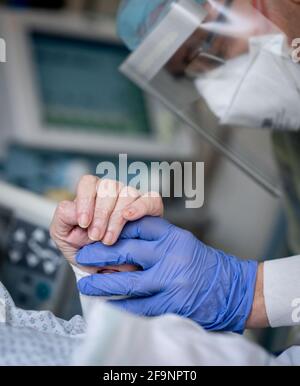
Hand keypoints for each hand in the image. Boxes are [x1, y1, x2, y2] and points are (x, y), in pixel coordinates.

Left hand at [50, 175, 162, 265]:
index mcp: (92, 194)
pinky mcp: (150, 208)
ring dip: (116, 218)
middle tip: (96, 237)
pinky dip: (141, 206)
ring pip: (127, 194)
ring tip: (109, 240)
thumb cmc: (85, 250)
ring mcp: (132, 198)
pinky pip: (151, 199)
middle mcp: (113, 192)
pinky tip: (130, 216)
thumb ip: (62, 217)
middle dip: (101, 214)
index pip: (88, 183)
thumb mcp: (64, 236)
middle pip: (108, 187)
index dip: (85, 200)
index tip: (83, 223)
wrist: (104, 271)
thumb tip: (72, 206)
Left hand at [76, 217, 257, 332]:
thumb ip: (157, 239)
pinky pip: (139, 306)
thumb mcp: (183, 242)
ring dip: (102, 284)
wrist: (234, 289)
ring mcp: (171, 282)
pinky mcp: (172, 305)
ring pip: (128, 283)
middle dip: (100, 253)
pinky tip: (107, 305)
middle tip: (83, 256)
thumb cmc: (205, 265)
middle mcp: (171, 256)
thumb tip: (122, 238)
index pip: (137, 225)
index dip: (114, 227)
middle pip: (126, 251)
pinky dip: (121, 306)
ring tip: (86, 284)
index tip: (97, 233)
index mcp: (173, 237)